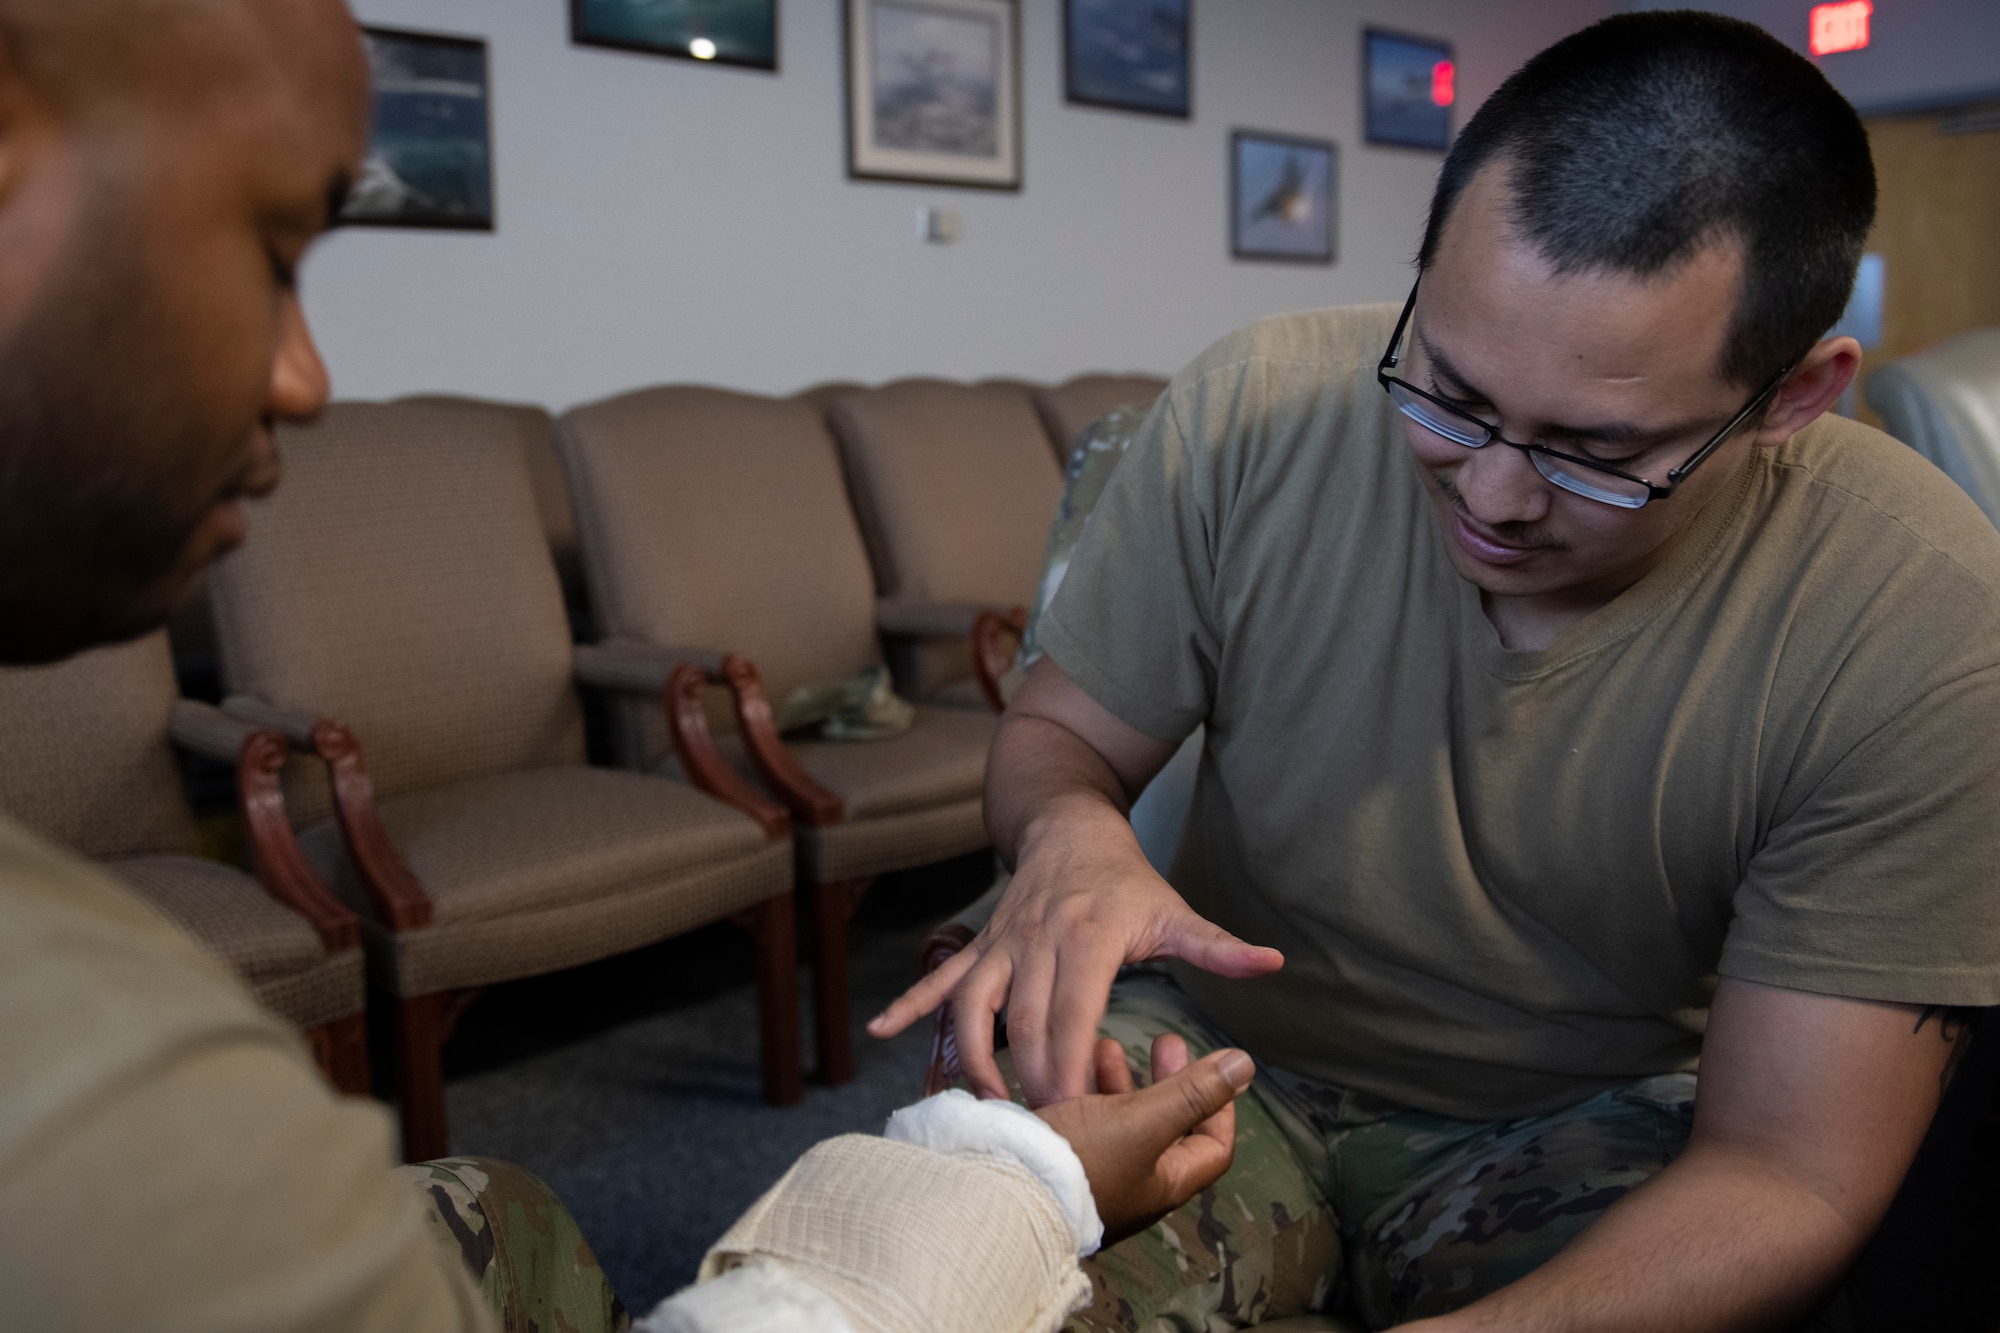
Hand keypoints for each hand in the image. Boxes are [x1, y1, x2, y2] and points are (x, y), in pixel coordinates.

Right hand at [869, 807, 1282, 1106]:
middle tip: (1032, 1133)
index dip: (1065, 1062)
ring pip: (973, 1002)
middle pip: (1021, 1019)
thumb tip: (1273, 963)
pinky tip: (880, 1033)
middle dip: (1024, 1078)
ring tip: (978, 1105)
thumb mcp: (1175, 910)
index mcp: (1087, 938)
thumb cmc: (1126, 879)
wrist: (1068, 825)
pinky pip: (940, 977)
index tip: (1068, 1113)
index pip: (1071, 1010)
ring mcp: (1001, 943)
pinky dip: (909, 1004)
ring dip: (971, 1054)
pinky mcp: (980, 945)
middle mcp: (1036, 940)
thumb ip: (1218, 947)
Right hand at [1036, 1033, 1253, 1245]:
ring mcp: (1095, 1175)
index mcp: (1164, 1182)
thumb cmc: (1078, 1161)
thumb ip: (1192, 1092)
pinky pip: (1084, 1122)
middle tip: (1160, 1041)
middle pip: (1165, 1128)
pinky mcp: (1058, 1162)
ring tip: (1107, 1044)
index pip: (1212, 1147)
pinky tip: (1069, 1067)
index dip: (1218, 1104)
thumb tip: (1244, 1065)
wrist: (998, 1189)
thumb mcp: (1143, 1121)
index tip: (1207, 1063)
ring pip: (1121, 1121)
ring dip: (1121, 1081)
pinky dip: (1085, 1090)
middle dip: (1165, 1081)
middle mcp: (1134, 1184)